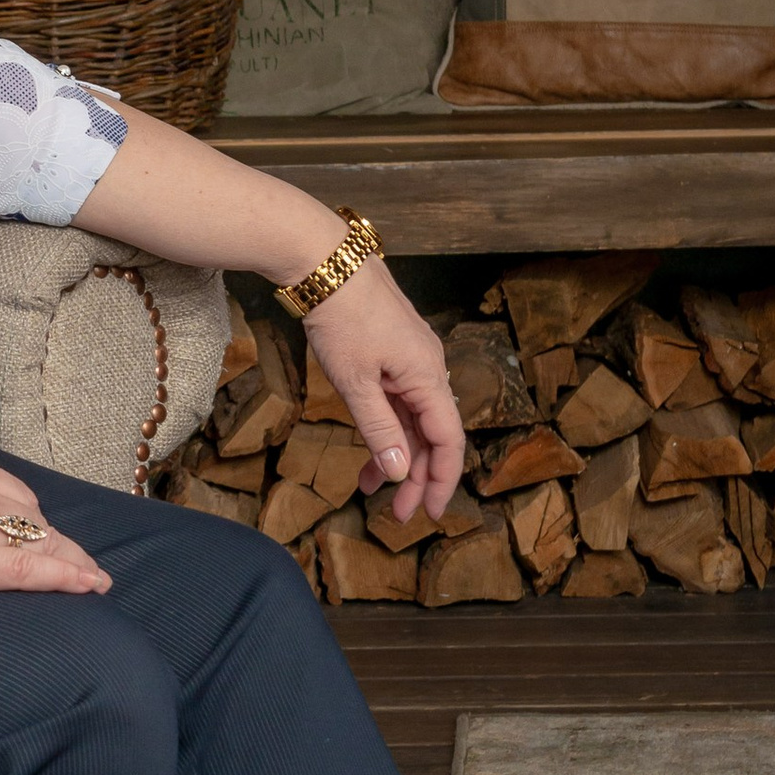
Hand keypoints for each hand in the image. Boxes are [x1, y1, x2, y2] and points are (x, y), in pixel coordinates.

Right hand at [0, 445, 110, 604]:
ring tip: (90, 580)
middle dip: (53, 542)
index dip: (31, 519)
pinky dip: (68, 576)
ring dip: (71, 562)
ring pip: (41, 542)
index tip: (44, 533)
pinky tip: (89, 586)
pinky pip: (32, 568)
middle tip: (71, 564)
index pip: (9, 492)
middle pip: (31, 517)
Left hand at [304, 266, 463, 523]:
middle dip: (417, 477)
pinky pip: (399, 400)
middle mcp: (429, 369)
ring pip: (414, 419)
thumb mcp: (356, 382)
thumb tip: (402, 471)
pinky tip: (369, 448)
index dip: (442, 481)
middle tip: (395, 514)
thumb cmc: (341, 317)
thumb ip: (380, 429)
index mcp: (429, 377)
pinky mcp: (393, 351)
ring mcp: (412, 359)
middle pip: (433, 435)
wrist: (325, 260)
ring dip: (398, 454)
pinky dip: (386, 428)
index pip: (449, 441)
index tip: (427, 514)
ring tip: (371, 487)